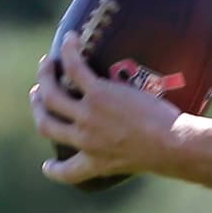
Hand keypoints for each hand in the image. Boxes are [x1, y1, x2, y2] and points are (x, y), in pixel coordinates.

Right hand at [29, 32, 182, 184]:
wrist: (174, 145)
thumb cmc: (172, 154)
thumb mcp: (146, 162)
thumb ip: (135, 155)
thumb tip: (156, 150)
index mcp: (97, 163)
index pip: (67, 173)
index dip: (54, 170)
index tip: (47, 167)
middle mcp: (86, 141)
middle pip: (46, 125)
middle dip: (37, 108)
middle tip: (39, 94)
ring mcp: (89, 117)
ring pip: (50, 94)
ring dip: (45, 77)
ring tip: (48, 64)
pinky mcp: (99, 95)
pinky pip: (74, 67)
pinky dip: (69, 51)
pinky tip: (72, 39)